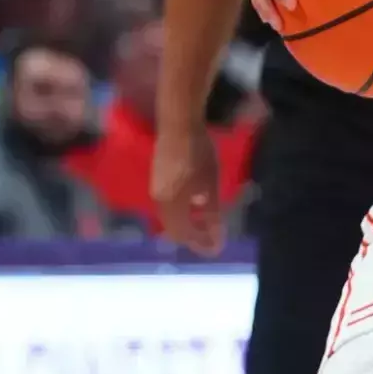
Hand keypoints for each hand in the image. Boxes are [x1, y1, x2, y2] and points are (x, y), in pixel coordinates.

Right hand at [151, 123, 224, 255]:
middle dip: (193, 237)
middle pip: (174, 228)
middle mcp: (158, 200)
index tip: (216, 249)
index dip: (200, 244)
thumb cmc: (199, 154)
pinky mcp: (158, 176)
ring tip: (206, 224)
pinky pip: (168, 204)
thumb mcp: (211, 185)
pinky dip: (182, 211)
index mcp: (170, 205)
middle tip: (212, 240)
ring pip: (170, 216)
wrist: (179, 124)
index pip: (183, 234)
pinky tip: (197, 203)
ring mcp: (156, 187)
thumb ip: (212, 213)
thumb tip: (216, 238)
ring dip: (187, 223)